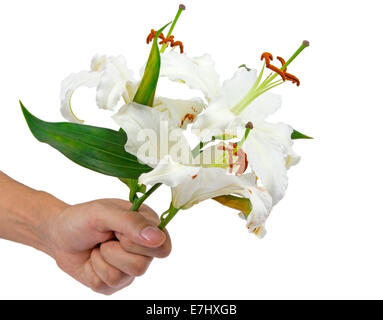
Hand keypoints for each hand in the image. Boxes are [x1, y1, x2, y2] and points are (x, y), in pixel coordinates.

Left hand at [47, 199, 170, 294]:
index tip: (120, 232)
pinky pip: (108, 285)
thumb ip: (132, 222)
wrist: (59, 236)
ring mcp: (130, 267)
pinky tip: (93, 259)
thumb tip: (157, 237)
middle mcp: (143, 249)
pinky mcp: (116, 283)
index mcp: (147, 226)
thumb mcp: (103, 212)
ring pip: (124, 276)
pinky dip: (94, 270)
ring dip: (103, 260)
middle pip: (143, 265)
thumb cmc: (82, 219)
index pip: (163, 246)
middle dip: (116, 251)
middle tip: (106, 237)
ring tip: (98, 247)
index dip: (141, 243)